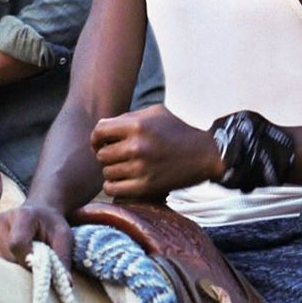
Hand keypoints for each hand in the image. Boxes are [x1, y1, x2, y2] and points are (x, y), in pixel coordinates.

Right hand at [0, 203, 73, 269]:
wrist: (37, 212)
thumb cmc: (51, 225)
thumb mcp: (63, 237)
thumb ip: (63, 258)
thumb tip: (66, 284)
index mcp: (22, 216)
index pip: (17, 244)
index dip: (28, 261)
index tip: (39, 267)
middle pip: (6, 257)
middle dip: (21, 269)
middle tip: (34, 267)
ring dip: (10, 269)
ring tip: (23, 262)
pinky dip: (1, 268)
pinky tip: (11, 263)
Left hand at [90, 104, 222, 200]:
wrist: (205, 154)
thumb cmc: (177, 130)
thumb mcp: (154, 113)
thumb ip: (127, 118)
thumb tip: (101, 131)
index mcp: (137, 125)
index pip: (99, 131)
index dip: (96, 138)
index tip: (101, 143)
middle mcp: (137, 146)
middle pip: (101, 154)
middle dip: (106, 155)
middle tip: (117, 156)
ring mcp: (141, 168)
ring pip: (106, 172)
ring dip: (112, 171)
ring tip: (124, 167)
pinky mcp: (146, 187)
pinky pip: (112, 189)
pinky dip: (114, 186)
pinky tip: (123, 180)